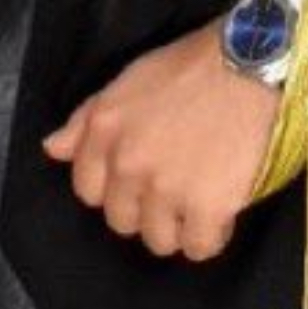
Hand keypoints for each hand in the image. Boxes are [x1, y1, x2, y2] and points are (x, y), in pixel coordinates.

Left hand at [40, 18, 281, 261]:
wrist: (254, 60)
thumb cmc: (195, 64)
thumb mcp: (132, 78)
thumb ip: (88, 118)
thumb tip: (53, 150)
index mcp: (106, 129)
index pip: (88, 190)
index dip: (115, 186)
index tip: (140, 176)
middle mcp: (129, 164)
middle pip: (122, 221)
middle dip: (147, 207)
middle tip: (177, 182)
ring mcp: (167, 189)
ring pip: (160, 240)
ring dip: (180, 225)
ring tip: (202, 194)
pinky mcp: (208, 208)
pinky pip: (200, 247)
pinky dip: (213, 234)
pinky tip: (224, 207)